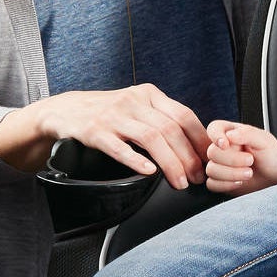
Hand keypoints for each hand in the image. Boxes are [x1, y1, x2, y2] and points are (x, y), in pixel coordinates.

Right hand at [0, 83, 208, 188]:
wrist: (65, 110)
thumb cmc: (108, 113)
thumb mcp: (137, 107)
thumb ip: (163, 119)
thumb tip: (196, 145)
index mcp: (149, 94)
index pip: (184, 115)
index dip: (200, 140)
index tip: (211, 160)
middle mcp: (134, 101)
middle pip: (171, 129)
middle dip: (189, 157)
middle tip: (197, 178)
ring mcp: (114, 115)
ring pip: (151, 138)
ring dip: (170, 163)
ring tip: (179, 181)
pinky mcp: (95, 130)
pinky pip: (119, 147)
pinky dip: (136, 160)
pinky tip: (148, 172)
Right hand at [203, 120, 276, 195]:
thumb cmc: (272, 155)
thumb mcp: (264, 140)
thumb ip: (247, 133)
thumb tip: (229, 135)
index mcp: (231, 132)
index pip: (214, 128)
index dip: (216, 136)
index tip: (226, 144)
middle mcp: (223, 148)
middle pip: (212, 152)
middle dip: (232, 160)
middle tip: (250, 161)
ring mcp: (220, 165)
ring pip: (211, 169)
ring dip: (231, 174)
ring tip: (249, 173)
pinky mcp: (220, 180)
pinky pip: (212, 184)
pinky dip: (226, 185)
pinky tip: (240, 183)